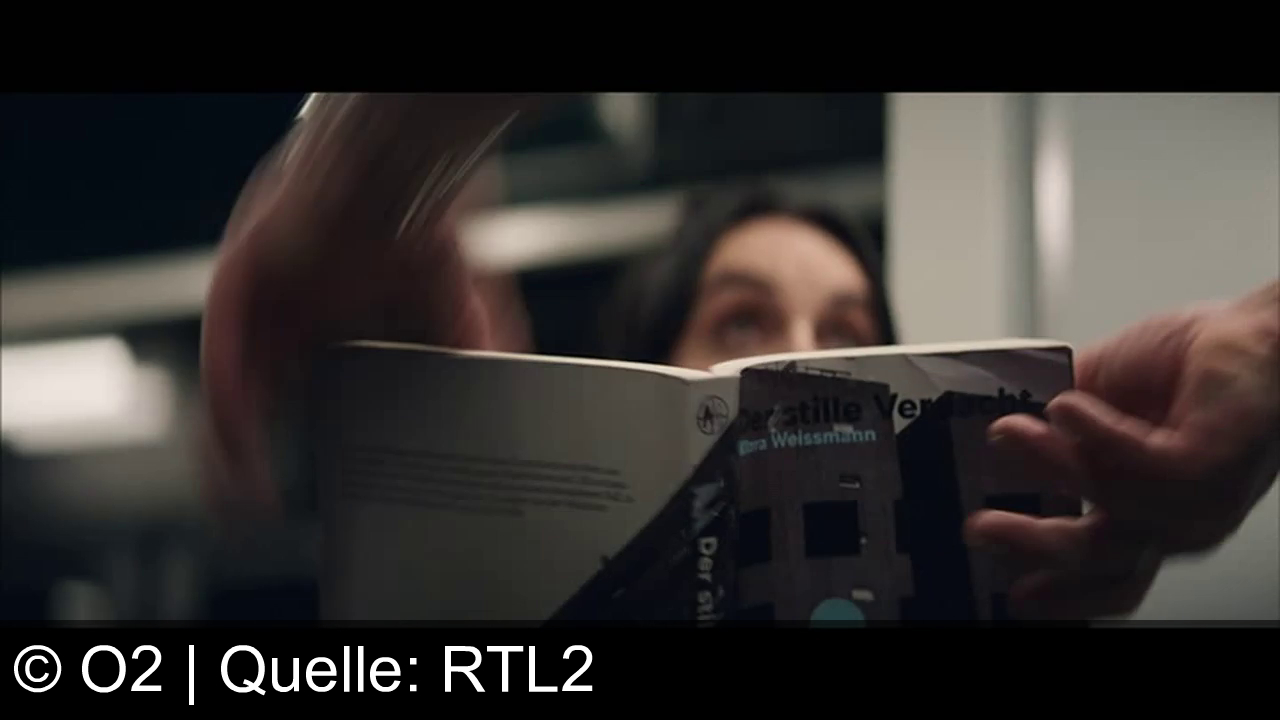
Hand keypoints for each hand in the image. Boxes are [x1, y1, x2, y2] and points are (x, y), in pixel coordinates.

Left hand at [199, 93, 542, 512]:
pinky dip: (228, 399)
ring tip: (240, 495)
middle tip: (254, 507)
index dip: (296, 439)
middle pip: (254, 395)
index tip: (300, 488)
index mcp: (328, 318)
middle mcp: (287, 310)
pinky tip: (238, 440)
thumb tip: (500, 395)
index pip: (299, 391)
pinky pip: (223, 352)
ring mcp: (261, 298)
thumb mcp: (461, 306)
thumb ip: (476, 351)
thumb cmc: (425, 221)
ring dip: (230, 440)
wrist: (405, 168)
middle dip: (248, 453)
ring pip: (231, 382)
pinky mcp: (240, 281)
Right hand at [966, 280, 1279, 619]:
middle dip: (1030, 546)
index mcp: (1148, 515)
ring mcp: (1198, 501)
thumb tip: (990, 429)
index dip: (1056, 595)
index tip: (1008, 593)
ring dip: (1050, 469)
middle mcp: (1176, 522)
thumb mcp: (1095, 401)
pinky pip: (1142, 466)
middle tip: (980, 526)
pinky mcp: (1213, 465)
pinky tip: (1069, 407)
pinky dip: (1095, 436)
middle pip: (1100, 563)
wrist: (1261, 330)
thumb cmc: (1198, 364)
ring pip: (1113, 514)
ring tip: (1011, 431)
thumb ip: (1052, 427)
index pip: (1103, 579)